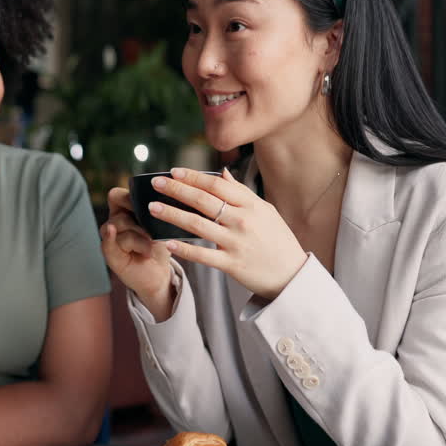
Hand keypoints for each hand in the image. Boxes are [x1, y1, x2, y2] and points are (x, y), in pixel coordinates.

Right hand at [99, 186, 175, 320]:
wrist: (159, 273)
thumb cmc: (159, 246)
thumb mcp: (160, 225)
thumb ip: (154, 212)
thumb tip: (157, 202)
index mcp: (124, 211)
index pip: (116, 195)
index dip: (128, 197)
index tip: (148, 204)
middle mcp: (114, 222)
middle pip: (120, 210)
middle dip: (139, 219)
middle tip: (152, 232)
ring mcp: (110, 238)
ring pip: (119, 225)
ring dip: (140, 236)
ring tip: (150, 247)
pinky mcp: (110, 254)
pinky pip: (108, 242)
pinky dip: (111, 236)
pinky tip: (113, 232)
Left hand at [146, 167, 307, 301]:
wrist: (291, 275)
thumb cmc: (277, 239)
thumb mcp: (265, 211)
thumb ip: (241, 193)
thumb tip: (222, 173)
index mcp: (251, 205)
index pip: (217, 185)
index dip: (193, 177)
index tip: (173, 171)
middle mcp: (243, 221)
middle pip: (204, 201)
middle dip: (177, 190)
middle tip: (156, 183)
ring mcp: (236, 243)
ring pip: (198, 225)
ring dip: (173, 215)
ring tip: (153, 207)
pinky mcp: (231, 264)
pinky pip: (203, 255)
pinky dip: (184, 248)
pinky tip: (167, 242)